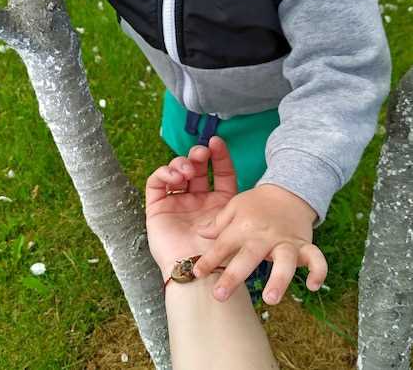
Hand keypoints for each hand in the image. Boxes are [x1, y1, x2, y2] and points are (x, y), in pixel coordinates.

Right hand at [145, 137, 236, 281]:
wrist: (199, 277)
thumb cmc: (221, 254)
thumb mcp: (238, 223)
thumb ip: (243, 203)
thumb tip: (262, 183)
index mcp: (218, 203)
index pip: (219, 172)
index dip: (219, 155)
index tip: (217, 141)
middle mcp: (197, 200)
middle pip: (196, 168)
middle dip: (198, 155)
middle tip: (202, 153)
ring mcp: (176, 203)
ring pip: (175, 171)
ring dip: (181, 163)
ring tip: (189, 170)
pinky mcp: (157, 209)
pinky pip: (156, 183)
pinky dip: (164, 173)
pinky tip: (175, 177)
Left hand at [193, 182, 327, 305]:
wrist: (288, 190)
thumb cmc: (257, 203)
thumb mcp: (234, 207)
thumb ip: (218, 222)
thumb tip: (199, 234)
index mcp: (243, 226)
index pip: (222, 245)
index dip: (209, 260)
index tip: (196, 274)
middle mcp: (263, 235)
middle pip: (248, 256)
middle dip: (234, 276)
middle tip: (219, 295)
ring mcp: (285, 241)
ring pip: (284, 260)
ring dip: (279, 279)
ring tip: (270, 298)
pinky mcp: (304, 244)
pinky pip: (316, 257)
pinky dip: (318, 270)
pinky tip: (314, 286)